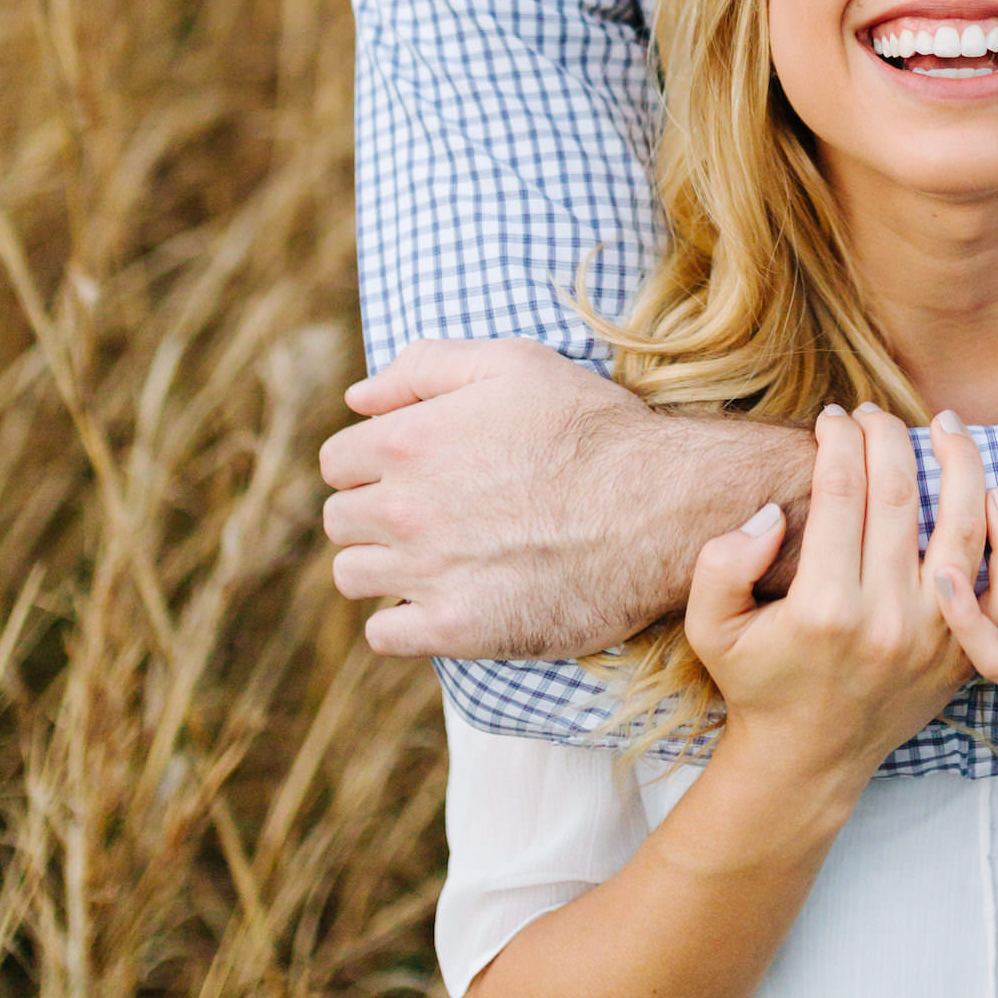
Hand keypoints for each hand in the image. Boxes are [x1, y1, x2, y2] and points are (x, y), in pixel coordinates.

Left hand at [320, 337, 805, 658]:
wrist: (661, 506)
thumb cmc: (592, 428)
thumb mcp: (515, 363)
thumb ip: (426, 366)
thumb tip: (357, 398)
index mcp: (407, 441)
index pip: (337, 462)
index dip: (371, 462)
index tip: (410, 471)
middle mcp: (404, 509)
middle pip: (340, 520)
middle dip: (374, 514)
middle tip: (431, 513)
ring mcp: (427, 573)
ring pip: (354, 577)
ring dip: (383, 566)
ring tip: (436, 557)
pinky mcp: (457, 629)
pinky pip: (384, 634)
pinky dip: (403, 620)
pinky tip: (444, 599)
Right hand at [685, 409, 997, 800]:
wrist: (809, 758)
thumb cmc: (759, 683)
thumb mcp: (709, 628)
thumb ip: (721, 564)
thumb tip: (770, 513)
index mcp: (825, 608)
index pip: (842, 492)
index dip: (838, 441)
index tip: (832, 418)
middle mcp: (887, 619)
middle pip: (899, 495)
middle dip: (887, 437)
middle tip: (874, 414)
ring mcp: (936, 636)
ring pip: (963, 525)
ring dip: (959, 461)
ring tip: (943, 424)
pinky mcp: (967, 652)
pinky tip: (992, 491)